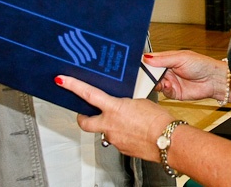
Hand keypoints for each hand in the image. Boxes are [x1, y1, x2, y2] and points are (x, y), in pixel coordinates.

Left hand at [55, 76, 172, 161]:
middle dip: (83, 117)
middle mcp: (109, 125)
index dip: (72, 86)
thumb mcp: (140, 102)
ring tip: (126, 122)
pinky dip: (122, 135)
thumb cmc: (158, 121)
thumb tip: (122, 106)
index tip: (62, 80)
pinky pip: (117, 140)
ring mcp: (114, 139)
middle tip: (85, 112)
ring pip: (104, 132)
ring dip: (110, 126)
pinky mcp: (122, 149)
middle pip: (85, 122)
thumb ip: (125, 103)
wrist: (168, 141)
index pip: (88, 94)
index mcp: (114, 108)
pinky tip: (133, 131)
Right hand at [145, 50, 228, 101]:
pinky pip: (164, 92)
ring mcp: (170, 82)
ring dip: (155, 83)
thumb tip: (147, 58)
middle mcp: (167, 71)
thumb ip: (163, 59)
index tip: (137, 65)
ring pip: (155, 84)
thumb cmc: (201, 64)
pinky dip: (164, 89)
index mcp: (167, 59)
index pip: (152, 61)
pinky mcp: (174, 93)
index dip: (144, 63)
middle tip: (144, 75)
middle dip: (147, 75)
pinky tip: (168, 85)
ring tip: (158, 80)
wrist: (214, 80)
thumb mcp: (181, 58)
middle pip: (151, 73)